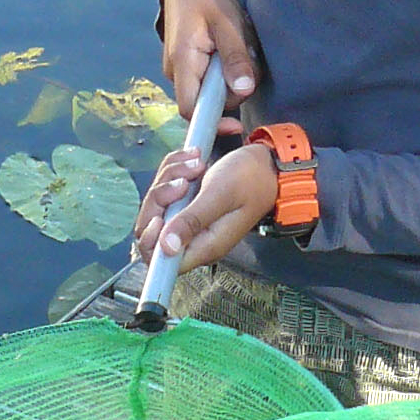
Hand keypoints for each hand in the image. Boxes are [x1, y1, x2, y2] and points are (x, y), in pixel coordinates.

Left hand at [134, 140, 276, 273]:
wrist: (269, 162)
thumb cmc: (251, 179)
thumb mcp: (220, 196)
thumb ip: (192, 221)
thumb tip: (166, 248)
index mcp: (203, 246)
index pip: (160, 260)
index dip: (151, 240)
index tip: (160, 215)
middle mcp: (194, 237)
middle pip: (151, 227)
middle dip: (160, 197)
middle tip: (184, 180)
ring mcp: (190, 218)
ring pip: (157, 202)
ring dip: (170, 176)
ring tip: (197, 163)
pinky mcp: (188, 202)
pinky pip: (167, 187)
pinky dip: (175, 169)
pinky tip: (195, 159)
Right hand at [161, 0, 258, 134]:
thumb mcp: (228, 23)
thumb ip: (235, 58)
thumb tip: (244, 90)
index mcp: (182, 62)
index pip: (191, 109)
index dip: (213, 122)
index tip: (237, 125)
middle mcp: (175, 70)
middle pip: (205, 102)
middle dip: (232, 91)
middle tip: (248, 60)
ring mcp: (180, 67)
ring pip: (210, 90)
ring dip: (230, 77)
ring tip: (239, 46)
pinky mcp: (188, 62)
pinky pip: (208, 78)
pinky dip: (224, 69)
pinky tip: (230, 47)